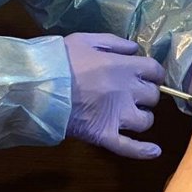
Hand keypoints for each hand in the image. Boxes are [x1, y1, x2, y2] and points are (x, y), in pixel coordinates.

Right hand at [63, 32, 163, 159]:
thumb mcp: (86, 39)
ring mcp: (117, 116)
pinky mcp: (104, 135)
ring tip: (130, 114)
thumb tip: (135, 49)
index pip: (155, 71)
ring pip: (145, 121)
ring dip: (142, 117)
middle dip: (145, 94)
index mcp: (124, 67)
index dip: (153, 73)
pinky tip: (155, 151)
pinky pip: (129, 147)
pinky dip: (143, 151)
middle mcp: (127, 92)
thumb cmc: (59, 60)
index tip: (146, 75)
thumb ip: (114, 42)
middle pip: (152, 96)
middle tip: (132, 93)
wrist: (36, 86)